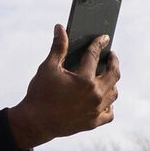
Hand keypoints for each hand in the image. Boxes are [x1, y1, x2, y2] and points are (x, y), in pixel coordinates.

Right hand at [7, 25, 118, 148]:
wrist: (35, 123)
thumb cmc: (40, 93)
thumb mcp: (47, 67)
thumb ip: (58, 47)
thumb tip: (60, 27)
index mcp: (84, 80)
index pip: (95, 55)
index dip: (99, 44)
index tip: (104, 38)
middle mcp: (95, 95)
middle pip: (113, 74)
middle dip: (114, 62)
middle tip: (111, 55)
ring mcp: (96, 110)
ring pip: (113, 93)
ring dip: (112, 83)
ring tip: (107, 76)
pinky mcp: (94, 122)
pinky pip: (109, 113)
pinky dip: (109, 105)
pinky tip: (105, 99)